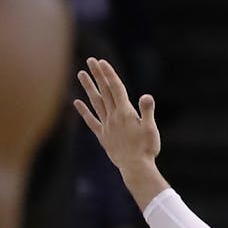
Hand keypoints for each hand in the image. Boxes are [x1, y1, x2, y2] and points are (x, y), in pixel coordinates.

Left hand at [74, 57, 159, 178]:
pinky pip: (91, 120)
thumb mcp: (151, 129)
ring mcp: (106, 125)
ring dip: (88, 87)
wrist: (135, 167)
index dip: (109, 74)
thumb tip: (146, 96)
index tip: (102, 62)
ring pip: (95, 102)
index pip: (116, 88)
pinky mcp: (103, 135)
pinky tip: (76, 102)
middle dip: (98, 75)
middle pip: (104, 91)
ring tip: (81, 73)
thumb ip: (147, 112)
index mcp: (126, 112)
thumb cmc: (146, 148)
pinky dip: (83, 111)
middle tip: (91, 60)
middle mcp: (113, 116)